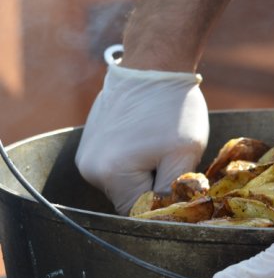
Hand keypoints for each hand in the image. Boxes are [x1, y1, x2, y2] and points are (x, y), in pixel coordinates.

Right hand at [75, 55, 208, 214]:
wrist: (154, 64)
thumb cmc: (172, 107)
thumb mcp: (183, 153)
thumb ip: (174, 190)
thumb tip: (168, 213)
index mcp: (110, 174)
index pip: (138, 212)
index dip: (162, 204)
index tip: (179, 184)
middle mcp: (90, 168)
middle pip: (129, 197)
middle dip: (154, 185)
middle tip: (172, 157)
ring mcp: (86, 154)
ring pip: (124, 181)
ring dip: (145, 171)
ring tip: (159, 143)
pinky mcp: (91, 141)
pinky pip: (116, 164)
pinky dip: (134, 158)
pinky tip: (148, 136)